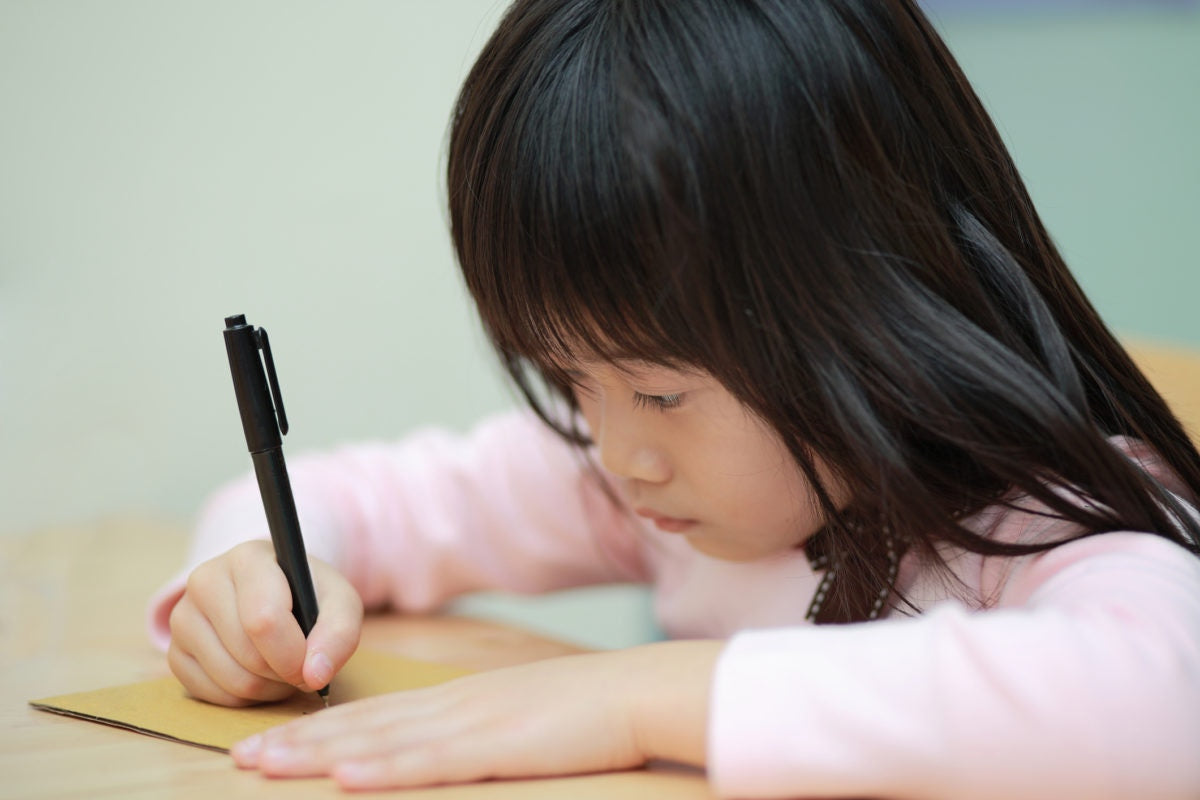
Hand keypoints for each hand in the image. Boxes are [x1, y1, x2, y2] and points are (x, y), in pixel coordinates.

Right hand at [167, 540, 362, 705]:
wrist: (276, 594)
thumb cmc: (309, 595)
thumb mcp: (340, 603)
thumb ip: (339, 634)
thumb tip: (314, 674)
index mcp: (247, 558)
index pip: (263, 620)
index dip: (293, 654)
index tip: (311, 661)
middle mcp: (205, 580)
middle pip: (247, 653)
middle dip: (283, 672)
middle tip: (299, 662)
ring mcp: (183, 616)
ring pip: (230, 678)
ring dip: (267, 688)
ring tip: (280, 667)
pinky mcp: (174, 651)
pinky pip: (209, 694)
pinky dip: (242, 698)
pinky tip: (256, 674)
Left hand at [231, 639, 722, 789]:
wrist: (635, 690)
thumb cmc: (587, 711)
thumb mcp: (521, 716)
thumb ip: (479, 731)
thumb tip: (448, 748)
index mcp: (458, 702)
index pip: (374, 716)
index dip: (317, 730)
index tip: (271, 741)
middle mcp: (452, 707)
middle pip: (362, 725)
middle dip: (298, 742)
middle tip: (241, 755)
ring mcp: (471, 723)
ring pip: (380, 741)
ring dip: (317, 754)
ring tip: (265, 765)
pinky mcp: (497, 745)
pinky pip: (432, 760)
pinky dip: (384, 767)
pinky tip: (345, 774)